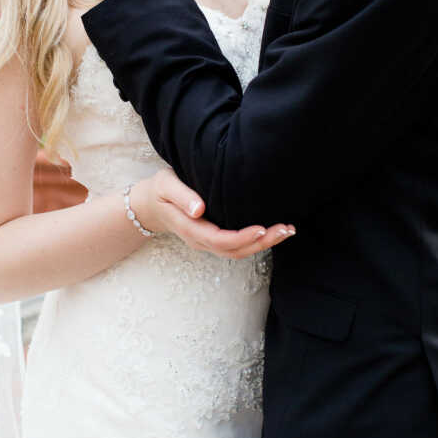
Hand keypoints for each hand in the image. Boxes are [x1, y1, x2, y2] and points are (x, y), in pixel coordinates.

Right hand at [131, 169, 294, 258]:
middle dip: (261, 243)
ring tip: (287, 231)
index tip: (262, 228)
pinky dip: (257, 242)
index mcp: (190, 228)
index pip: (219, 239)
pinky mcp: (214, 238)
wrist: (150, 204)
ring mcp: (207, 242)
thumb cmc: (160, 190)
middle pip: (234, 250)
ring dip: (263, 244)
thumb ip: (181, 196)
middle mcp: (201, 240)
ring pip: (238, 251)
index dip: (242, 237)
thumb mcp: (165, 185)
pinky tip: (274, 231)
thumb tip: (199, 209)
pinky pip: (237, 246)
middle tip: (285, 229)